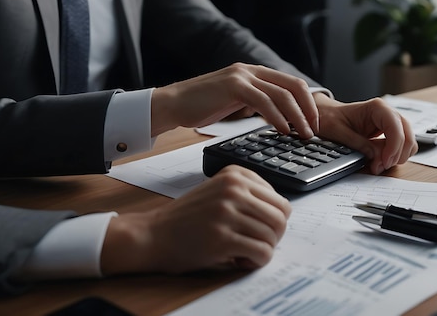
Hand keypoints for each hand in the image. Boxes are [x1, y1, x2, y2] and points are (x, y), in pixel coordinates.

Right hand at [100, 165, 291, 274]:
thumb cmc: (188, 218)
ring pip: (273, 236)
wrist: (154, 234)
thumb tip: (283, 216)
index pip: (281, 200)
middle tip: (255, 243)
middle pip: (281, 218)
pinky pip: (262, 252)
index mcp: (235, 174)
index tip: (256, 228)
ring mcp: (227, 212)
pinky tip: (239, 260)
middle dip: (274, 237)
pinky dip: (256, 261)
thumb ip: (249, 196)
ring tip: (243, 251)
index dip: (274, 221)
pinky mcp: (222, 238)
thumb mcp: (219, 191)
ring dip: (263, 250)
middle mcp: (233, 189)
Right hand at [150, 63, 318, 137]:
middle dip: (308, 109)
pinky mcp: (233, 87)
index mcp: (254, 73)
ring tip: (302, 134)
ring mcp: (242, 77)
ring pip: (282, 94)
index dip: (307, 103)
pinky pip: (263, 101)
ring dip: (297, 116)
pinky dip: (277, 117)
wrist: (173, 104)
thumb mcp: (235, 100)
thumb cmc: (201, 106)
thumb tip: (278, 115)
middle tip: (313, 129)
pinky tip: (283, 130)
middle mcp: (251, 70)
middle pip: (293, 85)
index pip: (291, 83)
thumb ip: (255, 101)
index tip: (313, 122)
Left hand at [314, 93, 417, 173]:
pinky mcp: (389, 134)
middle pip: (407, 135)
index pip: (396, 126)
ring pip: (408, 143)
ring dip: (396, 157)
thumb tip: (377, 157)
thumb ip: (358, 143)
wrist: (327, 117)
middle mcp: (387, 114)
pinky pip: (401, 148)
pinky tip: (379, 161)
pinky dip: (394, 157)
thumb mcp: (338, 131)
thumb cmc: (330, 119)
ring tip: (377, 165)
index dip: (394, 146)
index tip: (384, 161)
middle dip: (396, 154)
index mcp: (376, 108)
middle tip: (379, 166)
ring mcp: (391, 124)